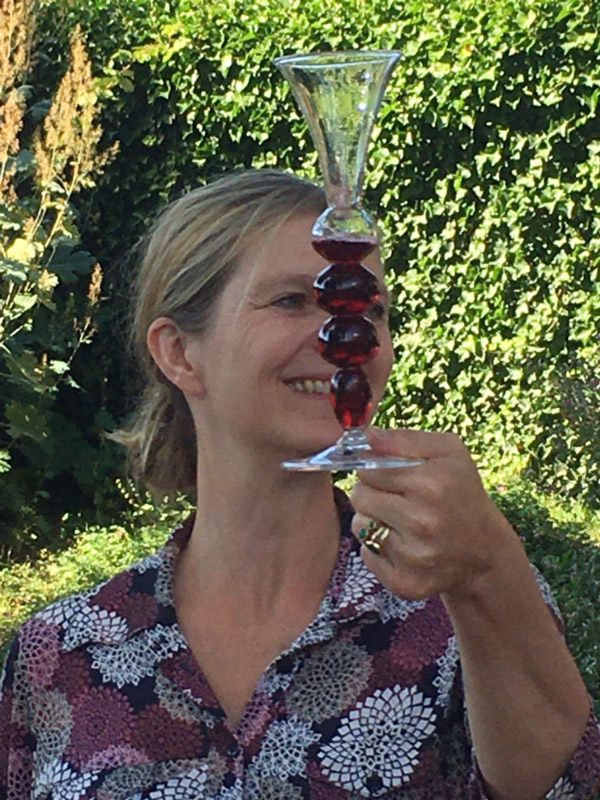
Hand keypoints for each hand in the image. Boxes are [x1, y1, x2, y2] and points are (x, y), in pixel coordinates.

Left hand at [351, 427, 515, 601]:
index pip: (368, 469)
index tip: (393, 475)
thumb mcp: (448, 453)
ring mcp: (413, 556)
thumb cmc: (462, 492)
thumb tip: (368, 435)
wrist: (484, 551)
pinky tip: (403, 544)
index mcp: (431, 484)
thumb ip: (405, 439)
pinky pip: (366, 554)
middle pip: (359, 496)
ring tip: (401, 521)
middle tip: (397, 498)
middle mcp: (422, 521)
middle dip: (373, 493)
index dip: (377, 470)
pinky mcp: (405, 582)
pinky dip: (378, 548)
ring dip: (373, 520)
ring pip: (359, 526)